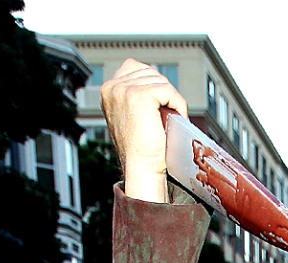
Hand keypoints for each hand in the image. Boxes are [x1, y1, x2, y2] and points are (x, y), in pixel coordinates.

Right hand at [101, 58, 188, 202]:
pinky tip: (176, 119)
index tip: (160, 106)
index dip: (153, 85)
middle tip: (169, 115)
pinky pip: (169, 91)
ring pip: (161, 81)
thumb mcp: (132, 117)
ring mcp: (124, 89)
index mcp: (109, 91)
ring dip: (172, 100)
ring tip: (172, 120)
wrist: (141, 168)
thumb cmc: (141, 150)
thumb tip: (156, 86)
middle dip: (164, 92)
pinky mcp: (139, 95)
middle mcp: (113, 87)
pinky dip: (178, 105)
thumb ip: (136, 98)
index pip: (135, 68)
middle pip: (150, 72)